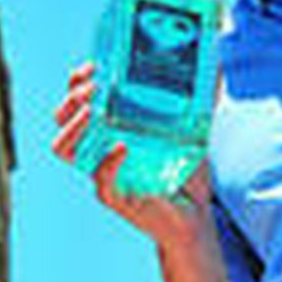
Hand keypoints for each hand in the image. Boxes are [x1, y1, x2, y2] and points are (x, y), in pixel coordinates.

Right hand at [51, 61, 213, 252]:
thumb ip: (201, 102)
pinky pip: (99, 179)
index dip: (76, 82)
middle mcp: (97, 148)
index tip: (92, 66)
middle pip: (62, 119)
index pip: (76, 101)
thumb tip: (220, 67)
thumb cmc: (186, 173)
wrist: (195, 216)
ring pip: (64, 148)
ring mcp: (101, 172)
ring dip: (72, 126)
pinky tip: (122, 146)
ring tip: (92, 111)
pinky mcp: (114, 196)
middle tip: (92, 86)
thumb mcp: (192, 130)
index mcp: (108, 129)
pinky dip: (107, 161)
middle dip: (71, 98)